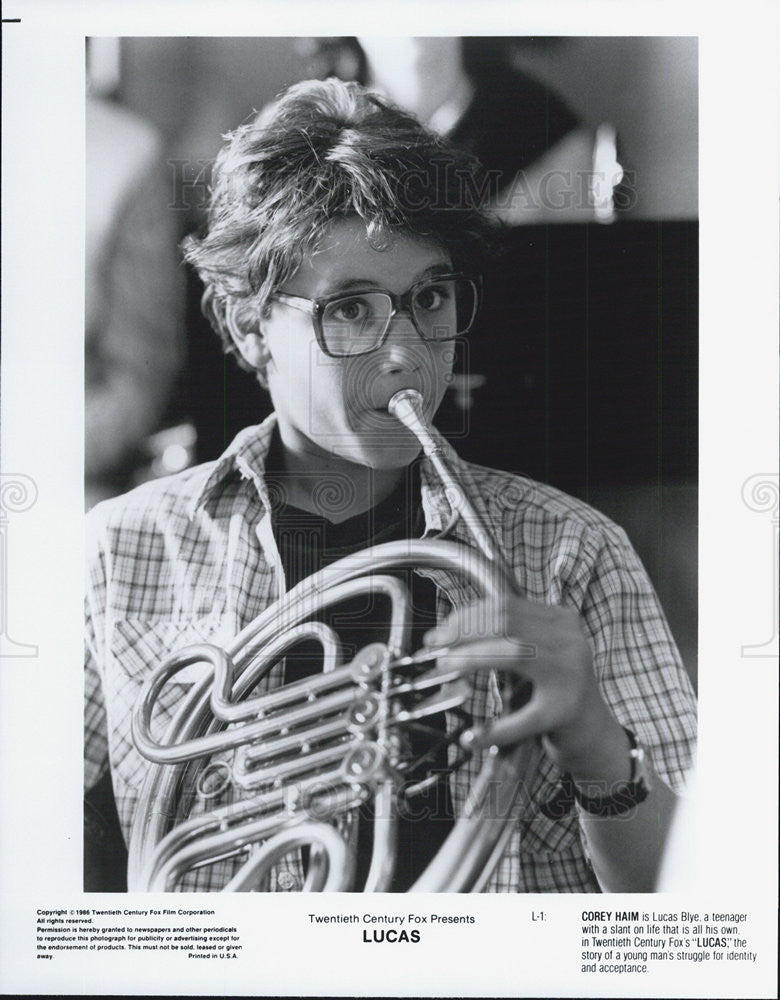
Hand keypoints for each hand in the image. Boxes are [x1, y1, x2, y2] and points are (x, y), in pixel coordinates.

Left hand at [425, 596, 627, 780]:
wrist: (595, 734)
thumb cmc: (555, 692)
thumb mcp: (537, 655)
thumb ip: (508, 638)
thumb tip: (451, 630)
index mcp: (560, 622)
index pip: (506, 606)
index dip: (466, 615)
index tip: (439, 631)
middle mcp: (570, 641)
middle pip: (506, 623)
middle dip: (462, 632)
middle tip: (435, 649)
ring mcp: (571, 675)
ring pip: (513, 653)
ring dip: (471, 660)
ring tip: (445, 671)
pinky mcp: (566, 712)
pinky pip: (522, 718)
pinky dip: (493, 729)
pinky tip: (472, 737)